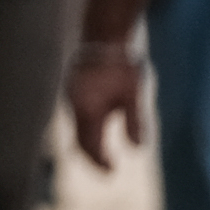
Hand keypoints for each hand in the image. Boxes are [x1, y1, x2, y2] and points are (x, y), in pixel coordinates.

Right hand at [68, 50, 145, 171]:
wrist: (105, 36)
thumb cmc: (122, 65)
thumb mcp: (134, 94)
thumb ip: (135, 121)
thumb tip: (138, 148)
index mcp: (88, 110)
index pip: (90, 146)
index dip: (100, 162)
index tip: (112, 173)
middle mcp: (74, 106)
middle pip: (79, 140)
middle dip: (92, 157)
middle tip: (108, 170)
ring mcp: (70, 98)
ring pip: (76, 128)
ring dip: (88, 143)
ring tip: (102, 155)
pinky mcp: (73, 91)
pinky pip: (76, 117)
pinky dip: (85, 130)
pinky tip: (96, 130)